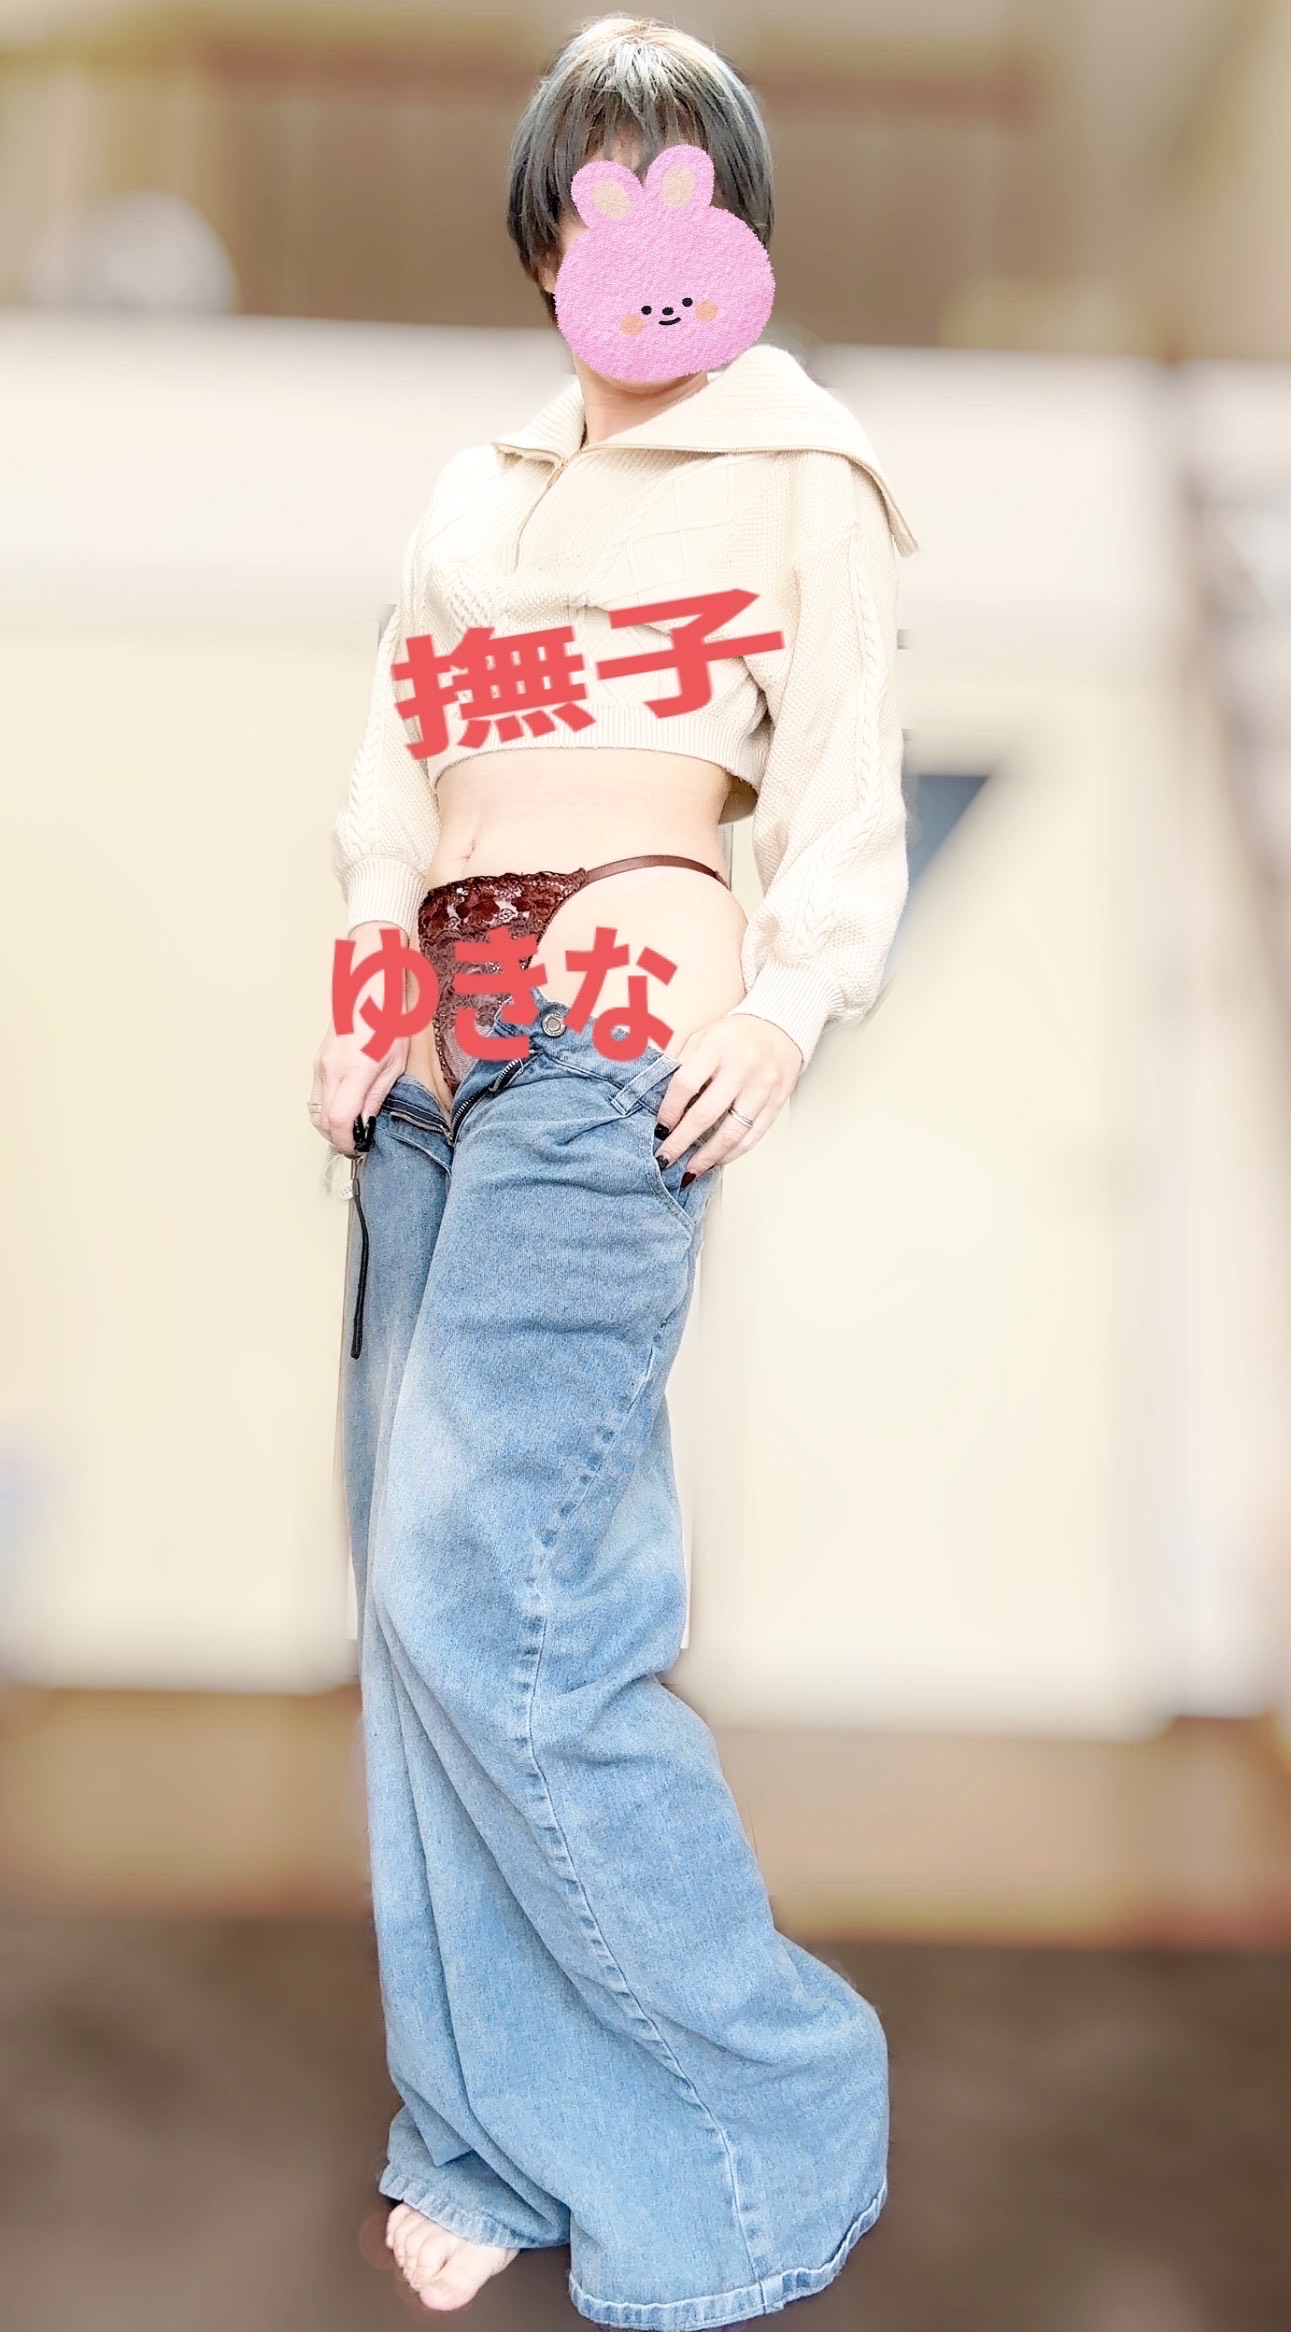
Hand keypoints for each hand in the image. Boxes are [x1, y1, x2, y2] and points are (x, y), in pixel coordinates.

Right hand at [309, 921, 411, 1155]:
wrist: (368, 988)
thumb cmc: (387, 1018)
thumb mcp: (394, 1063)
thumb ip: (377, 1096)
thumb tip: (366, 1124)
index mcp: (354, 1069)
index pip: (339, 1121)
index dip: (347, 1142)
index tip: (359, 1148)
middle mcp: (331, 1069)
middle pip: (322, 1120)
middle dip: (338, 1138)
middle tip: (359, 1142)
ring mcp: (320, 1064)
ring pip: (315, 1110)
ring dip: (331, 1125)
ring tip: (354, 1127)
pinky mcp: (318, 1061)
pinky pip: (316, 1095)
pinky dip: (327, 1109)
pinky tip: (346, 1107)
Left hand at [654, 1012, 802, 1180]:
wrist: (780, 1028)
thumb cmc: (736, 1035)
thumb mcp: (703, 1036)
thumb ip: (682, 1063)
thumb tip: (658, 1098)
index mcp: (718, 1046)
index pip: (686, 1084)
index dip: (669, 1110)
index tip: (659, 1127)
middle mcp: (742, 1067)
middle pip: (706, 1113)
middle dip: (682, 1141)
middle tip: (665, 1157)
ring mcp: (762, 1087)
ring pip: (732, 1132)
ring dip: (708, 1156)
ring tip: (690, 1169)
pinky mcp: (776, 1103)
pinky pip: (753, 1136)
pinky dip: (733, 1153)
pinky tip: (717, 1160)